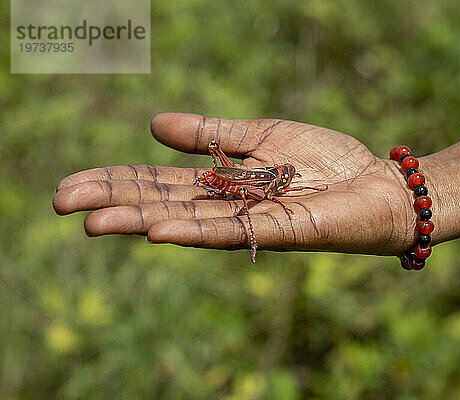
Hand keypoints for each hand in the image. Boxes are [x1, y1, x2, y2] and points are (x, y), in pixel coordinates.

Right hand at [53, 113, 419, 255]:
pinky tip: (160, 231)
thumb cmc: (325, 160)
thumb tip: (154, 124)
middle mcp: (230, 207)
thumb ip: (213, 134)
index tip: (73, 185)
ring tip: (96, 222)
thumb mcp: (262, 136)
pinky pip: (234, 233)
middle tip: (63, 203)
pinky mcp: (283, 232)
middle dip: (115, 202)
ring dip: (142, 221)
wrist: (376, 181)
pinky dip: (197, 232)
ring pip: (190, 222)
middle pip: (164, 203)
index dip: (118, 181)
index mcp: (222, 183)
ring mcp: (253, 223)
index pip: (160, 181)